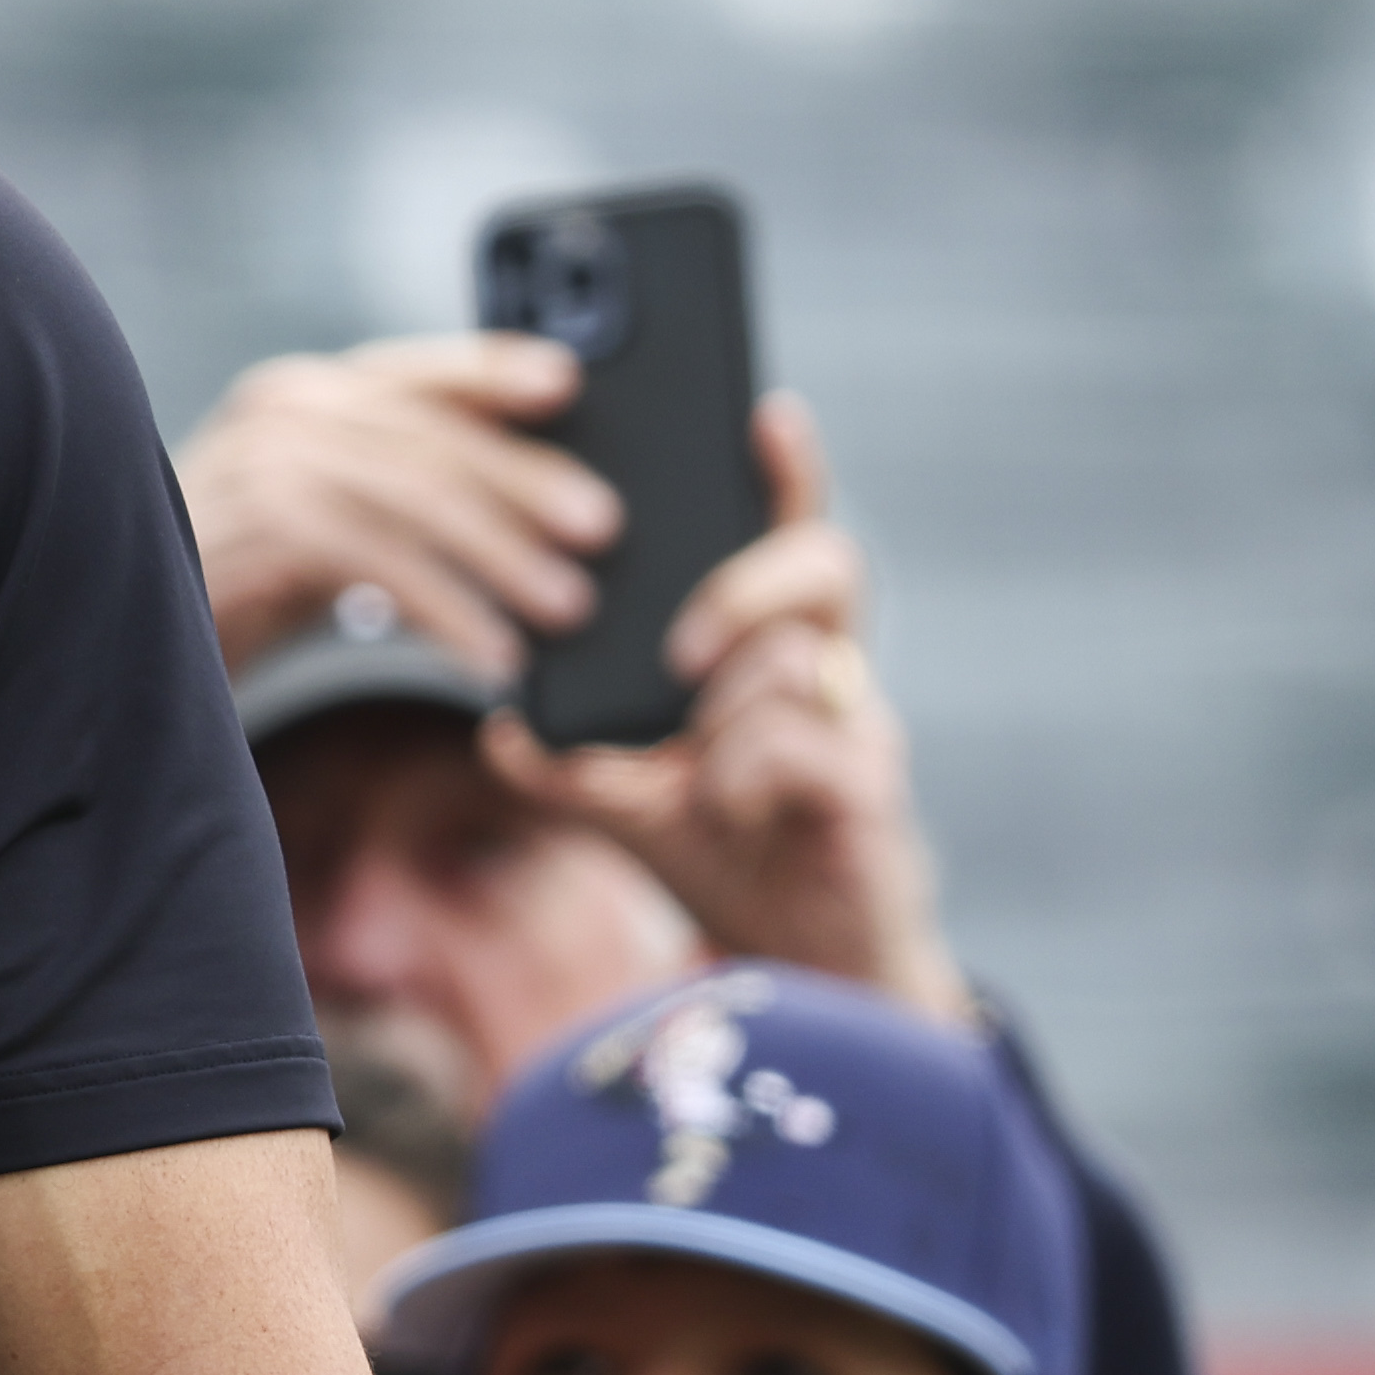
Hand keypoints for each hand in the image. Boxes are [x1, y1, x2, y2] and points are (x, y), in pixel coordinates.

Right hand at [175, 333, 621, 677]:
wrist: (122, 647)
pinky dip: (444, 608)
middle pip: (427, 433)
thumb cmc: (246, 588)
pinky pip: (372, 560)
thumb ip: (398, 494)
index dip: (492, 368)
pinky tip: (492, 655)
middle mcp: (275, 412)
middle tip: (606, 530)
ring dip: (498, 553)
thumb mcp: (328, 524)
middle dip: (524, 479)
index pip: (415, 368)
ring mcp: (255, 467)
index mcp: (301, 396)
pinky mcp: (247, 534)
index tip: (571, 383)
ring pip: (409, 492)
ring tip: (567, 607)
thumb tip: (542, 503)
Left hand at [478, 398, 972, 1026]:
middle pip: (821, 568)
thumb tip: (502, 724)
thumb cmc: (722, 853)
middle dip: (743, 590)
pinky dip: (746, 774)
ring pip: (800, 659)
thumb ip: (566, 759)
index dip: (786, 474)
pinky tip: (729, 807)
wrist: (797, 963)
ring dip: (730, 716)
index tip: (768, 410)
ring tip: (703, 778)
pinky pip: (807, 744)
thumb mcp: (622, 800)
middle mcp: (825, 672)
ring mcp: (858, 726)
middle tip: (682, 655)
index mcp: (765, 651)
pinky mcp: (873, 789)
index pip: (784, 536)